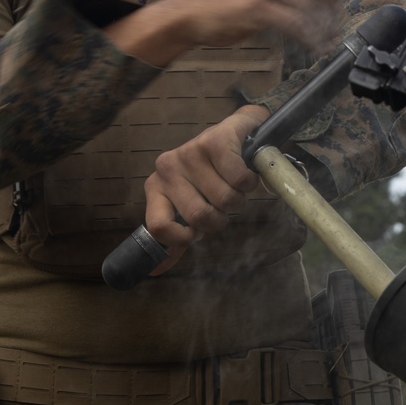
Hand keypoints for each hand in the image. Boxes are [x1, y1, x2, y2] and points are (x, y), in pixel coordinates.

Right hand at [105, 0, 342, 65]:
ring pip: (309, 6)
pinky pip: (295, 24)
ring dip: (322, 28)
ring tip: (325, 43)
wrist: (187, 14)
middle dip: (331, 12)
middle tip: (334, 30)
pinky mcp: (256, 7)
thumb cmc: (221, 1)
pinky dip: (309, 38)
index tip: (337, 8)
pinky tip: (313, 47)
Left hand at [143, 105, 269, 273]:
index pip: (158, 227)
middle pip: (200, 217)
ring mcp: (189, 152)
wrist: (237, 133)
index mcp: (156, 188)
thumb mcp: (189, 205)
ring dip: (239, 199)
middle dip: (221, 217)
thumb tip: (156, 271)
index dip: (184, 238)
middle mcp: (167, 168)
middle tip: (223, 204)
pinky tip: (245, 172)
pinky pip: (239, 180)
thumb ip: (175, 237)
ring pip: (224, 199)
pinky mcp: (214, 140)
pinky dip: (250, 183)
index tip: (197, 232)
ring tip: (235, 186)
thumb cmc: (211, 175)